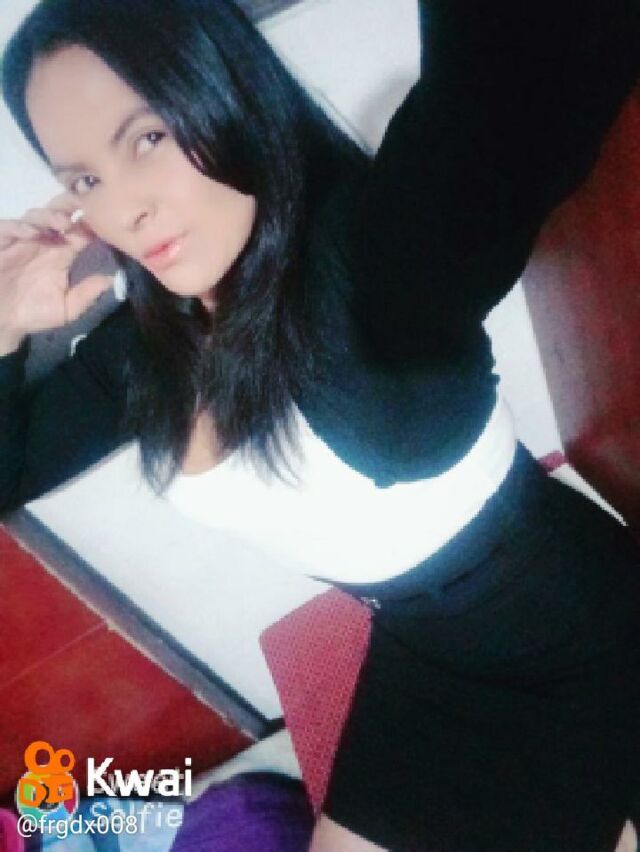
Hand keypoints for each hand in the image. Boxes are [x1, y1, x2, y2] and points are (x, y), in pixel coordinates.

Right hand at [0, 193, 112, 354]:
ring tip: (63, 223)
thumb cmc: (34, 314)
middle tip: (82, 207)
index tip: (103, 221)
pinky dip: (21, 226)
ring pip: (37, 216)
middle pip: (59, 213)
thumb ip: (88, 294)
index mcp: (64, 254)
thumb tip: (114, 280)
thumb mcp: (67, 309)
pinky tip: (33, 233)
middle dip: (71, 205)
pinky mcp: (2, 242)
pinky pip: (9, 227)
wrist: (2, 321)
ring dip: (50, 215)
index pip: (81, 231)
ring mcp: (22, 239)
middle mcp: (45, 242)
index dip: (91, 223)